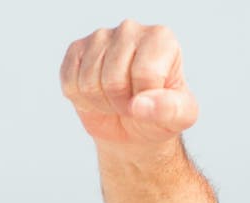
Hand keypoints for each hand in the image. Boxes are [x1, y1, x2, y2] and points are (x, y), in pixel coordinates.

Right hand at [60, 20, 198, 150]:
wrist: (133, 126)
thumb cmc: (159, 114)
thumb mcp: (179, 117)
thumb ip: (169, 109)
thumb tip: (140, 104)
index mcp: (161, 37)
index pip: (145, 73)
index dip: (143, 100)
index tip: (149, 102)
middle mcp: (130, 29)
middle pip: (113, 79)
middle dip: (120, 103)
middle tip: (129, 104)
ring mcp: (100, 37)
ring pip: (89, 83)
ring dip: (101, 103)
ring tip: (114, 99)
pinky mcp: (76, 50)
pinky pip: (70, 83)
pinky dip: (81, 99)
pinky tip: (96, 94)